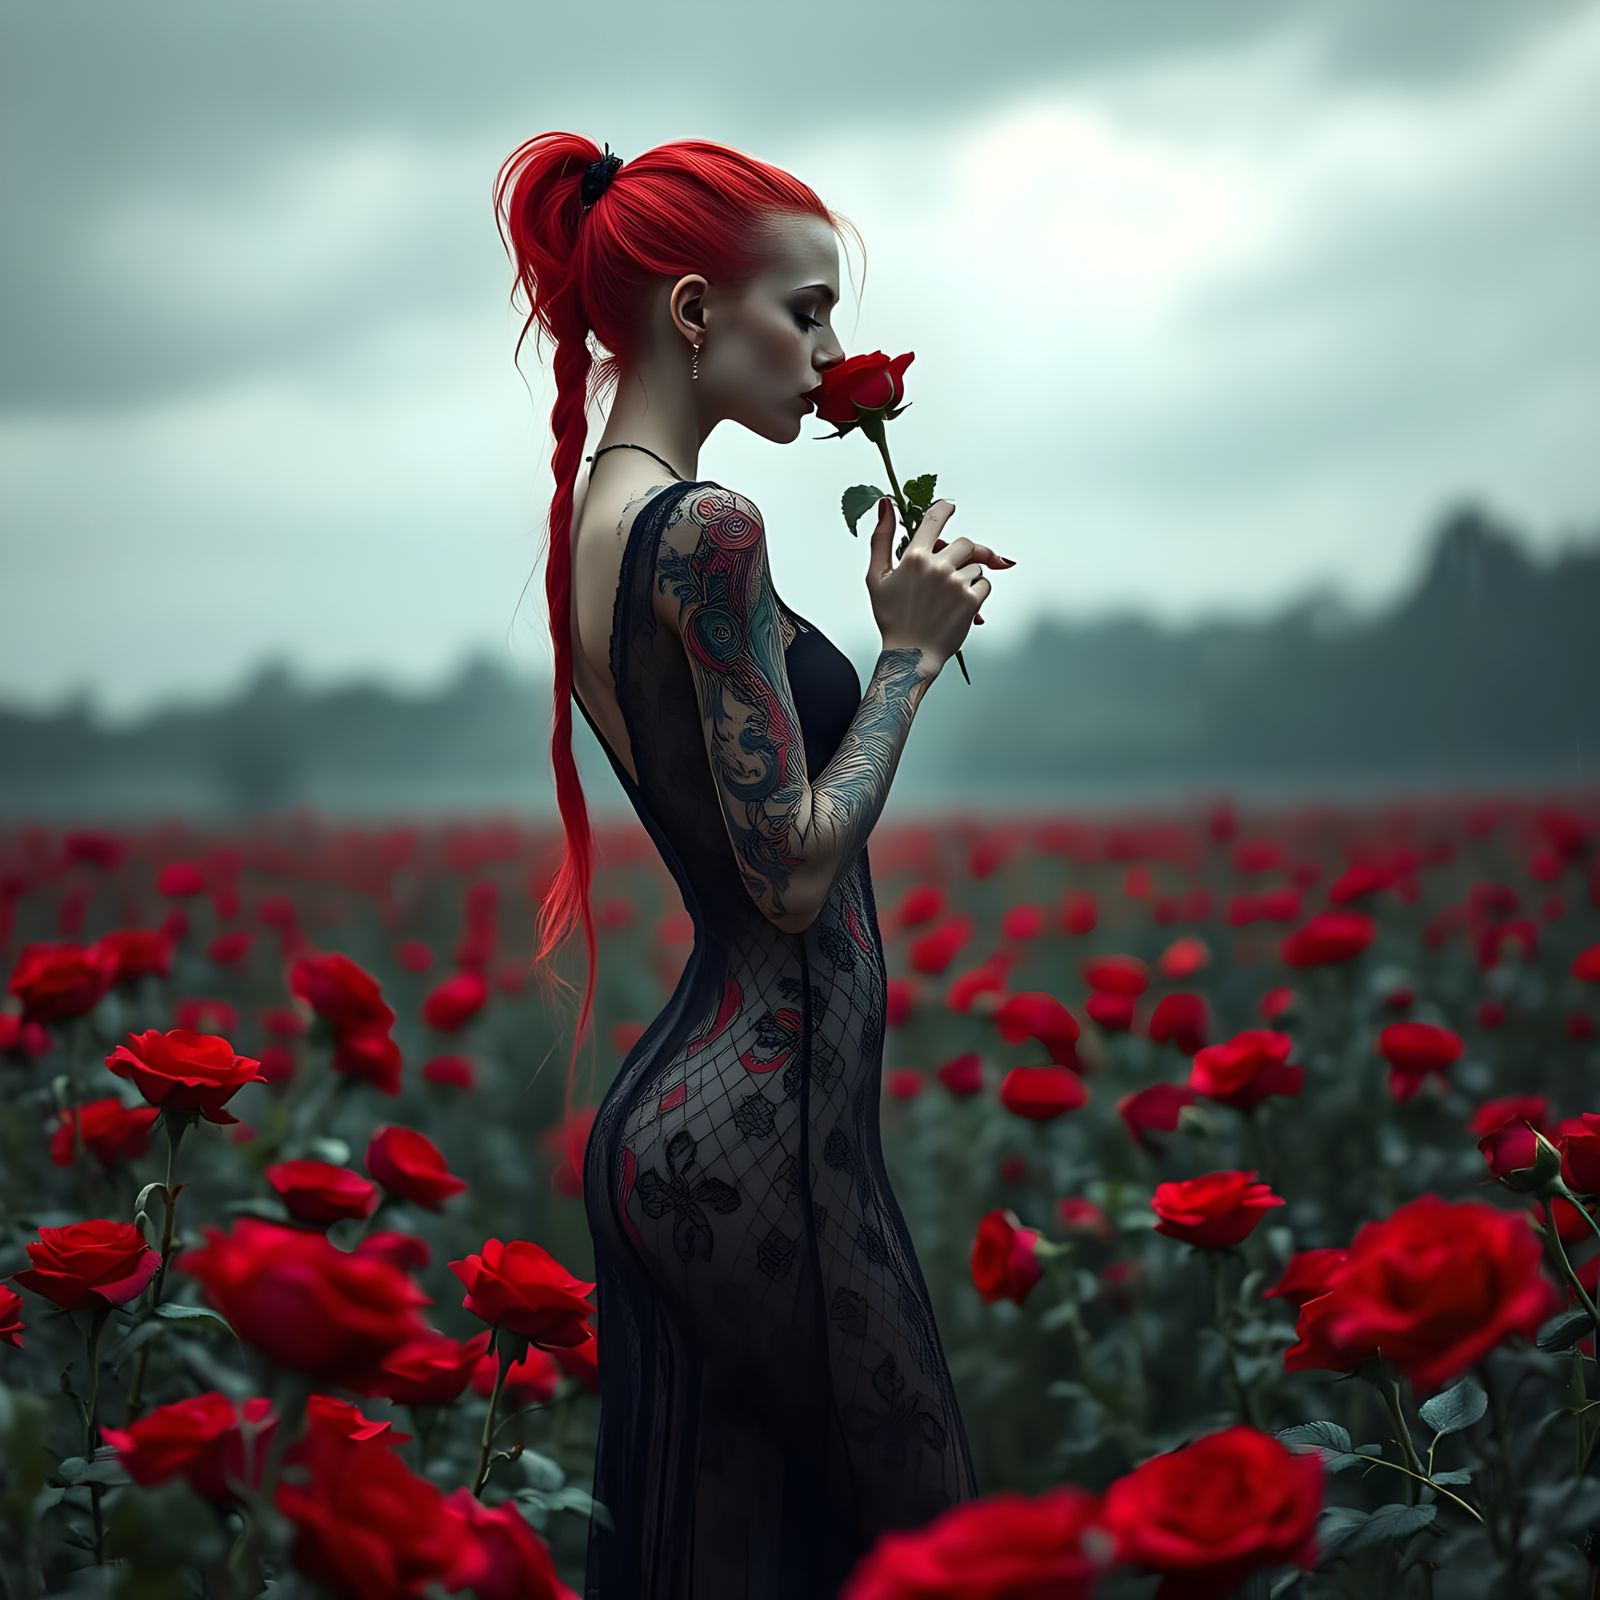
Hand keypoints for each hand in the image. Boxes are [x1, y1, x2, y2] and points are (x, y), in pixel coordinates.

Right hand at [867, 499, 1013, 667]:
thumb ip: (881, 538)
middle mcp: (937, 567)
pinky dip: (977, 593)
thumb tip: (886, 504)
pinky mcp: (971, 601)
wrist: (910, 655)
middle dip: (963, 553)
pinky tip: (959, 606)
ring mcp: (956, 584)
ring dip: (967, 577)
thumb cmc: (892, 618)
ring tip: (949, 598)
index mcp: (914, 558)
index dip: (945, 508)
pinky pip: (984, 585)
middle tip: (956, 566)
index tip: (950, 507)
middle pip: (965, 543)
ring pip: (976, 567)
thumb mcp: (877, 577)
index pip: (935, 519)